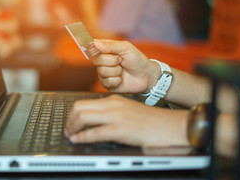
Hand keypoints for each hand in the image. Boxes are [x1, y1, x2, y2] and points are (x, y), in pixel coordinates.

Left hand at [64, 94, 188, 146]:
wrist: (171, 125)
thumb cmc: (151, 121)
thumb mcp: (127, 110)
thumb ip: (112, 112)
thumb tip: (95, 121)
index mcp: (114, 100)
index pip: (84, 103)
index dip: (72, 114)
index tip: (70, 122)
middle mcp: (112, 105)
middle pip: (79, 107)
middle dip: (69, 120)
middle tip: (68, 130)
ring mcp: (116, 116)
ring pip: (83, 116)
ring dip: (72, 127)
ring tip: (71, 135)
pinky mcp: (120, 129)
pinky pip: (94, 133)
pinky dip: (82, 137)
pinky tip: (78, 140)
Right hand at [92, 39, 159, 93]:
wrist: (146, 76)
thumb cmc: (137, 60)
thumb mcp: (126, 48)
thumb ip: (110, 45)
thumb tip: (95, 43)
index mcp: (105, 49)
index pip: (92, 46)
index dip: (94, 48)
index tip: (100, 50)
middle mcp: (102, 61)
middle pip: (96, 60)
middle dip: (112, 60)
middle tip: (121, 60)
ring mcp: (103, 73)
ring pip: (102, 71)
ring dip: (116, 71)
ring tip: (122, 70)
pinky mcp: (107, 84)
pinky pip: (106, 82)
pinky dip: (117, 80)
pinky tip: (121, 79)